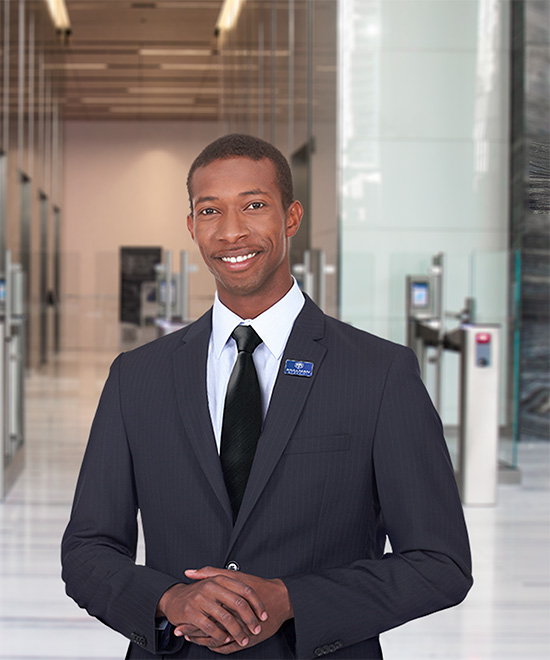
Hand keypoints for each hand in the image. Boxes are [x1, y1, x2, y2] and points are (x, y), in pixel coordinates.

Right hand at [157, 569, 267, 649]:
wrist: (174, 598)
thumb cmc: (199, 593)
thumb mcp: (216, 584)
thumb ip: (233, 586)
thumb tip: (257, 593)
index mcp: (220, 579)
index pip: (245, 590)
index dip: (257, 604)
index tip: (264, 615)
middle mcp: (211, 586)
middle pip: (238, 604)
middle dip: (250, 619)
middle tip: (256, 630)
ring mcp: (201, 599)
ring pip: (226, 618)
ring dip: (237, 632)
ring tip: (243, 639)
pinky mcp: (191, 612)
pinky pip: (211, 627)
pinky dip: (220, 635)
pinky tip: (225, 639)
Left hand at [176, 567, 293, 654]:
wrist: (279, 599)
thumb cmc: (257, 585)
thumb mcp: (234, 576)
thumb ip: (211, 573)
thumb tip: (190, 572)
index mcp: (228, 602)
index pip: (205, 614)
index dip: (190, 618)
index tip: (178, 620)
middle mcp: (234, 619)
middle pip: (209, 629)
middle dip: (193, 631)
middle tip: (179, 631)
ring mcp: (240, 631)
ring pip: (217, 641)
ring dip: (203, 640)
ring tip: (191, 638)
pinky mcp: (247, 640)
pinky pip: (227, 648)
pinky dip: (216, 646)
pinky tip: (209, 644)